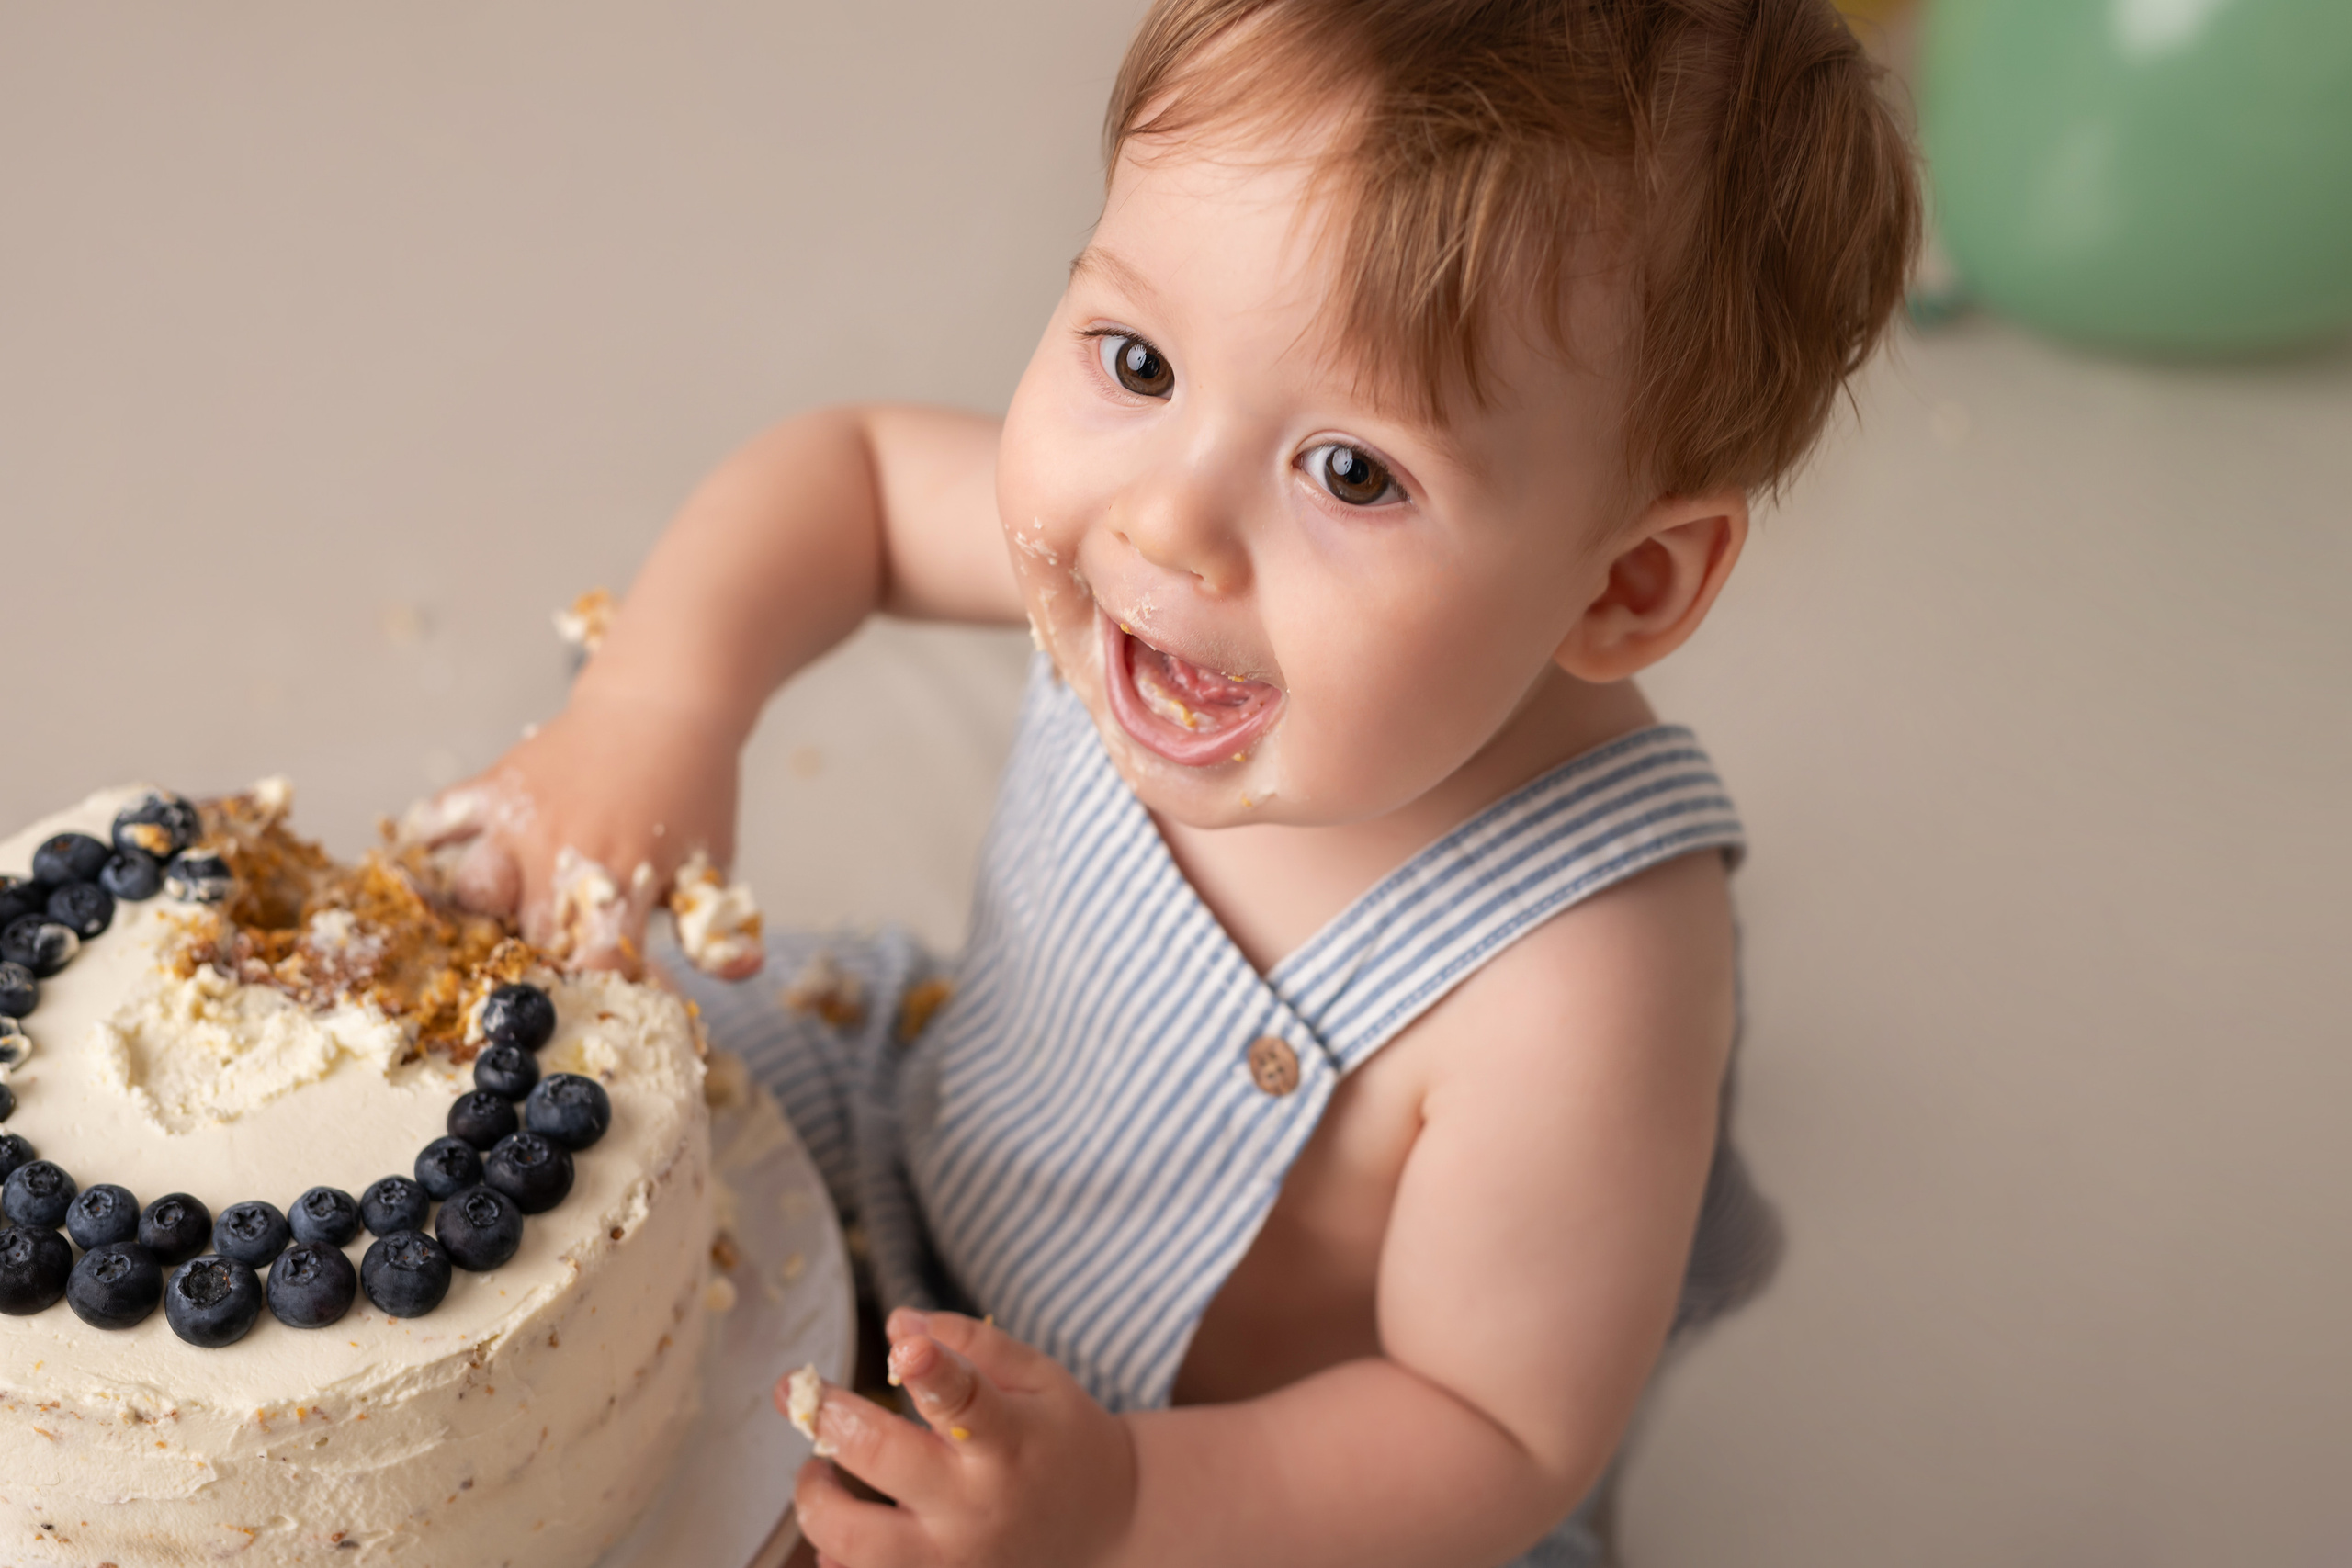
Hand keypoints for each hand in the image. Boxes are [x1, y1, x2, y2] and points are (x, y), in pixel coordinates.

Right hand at [403, 687, 749, 974]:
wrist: (665, 704)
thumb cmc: (693, 791)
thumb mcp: (712, 863)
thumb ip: (714, 929)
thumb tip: (743, 972)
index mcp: (621, 879)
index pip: (597, 966)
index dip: (606, 994)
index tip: (616, 1003)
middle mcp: (560, 853)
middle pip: (532, 939)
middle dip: (547, 966)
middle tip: (560, 976)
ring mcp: (518, 819)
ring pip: (475, 892)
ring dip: (483, 921)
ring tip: (498, 934)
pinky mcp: (493, 787)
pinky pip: (440, 820)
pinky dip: (428, 845)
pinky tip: (422, 873)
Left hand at [784, 1309, 1138, 1567]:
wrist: (1108, 1526)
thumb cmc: (1062, 1438)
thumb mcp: (1040, 1377)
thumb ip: (973, 1344)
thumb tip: (897, 1325)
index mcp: (1010, 1442)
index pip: (966, 1401)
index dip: (933, 1368)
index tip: (903, 1344)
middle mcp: (977, 1506)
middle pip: (884, 1461)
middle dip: (828, 1418)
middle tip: (796, 1393)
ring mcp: (956, 1561)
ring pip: (855, 1543)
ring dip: (816, 1501)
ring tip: (816, 1473)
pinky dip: (836, 1559)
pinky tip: (840, 1531)